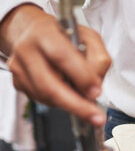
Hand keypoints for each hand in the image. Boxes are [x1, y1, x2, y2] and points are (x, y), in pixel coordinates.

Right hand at [0, 4, 110, 125]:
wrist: (32, 33)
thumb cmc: (64, 36)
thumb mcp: (88, 37)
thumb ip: (98, 57)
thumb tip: (97, 82)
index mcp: (45, 34)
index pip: (61, 56)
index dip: (80, 76)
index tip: (96, 92)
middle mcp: (27, 50)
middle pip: (49, 86)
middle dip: (76, 106)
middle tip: (96, 117)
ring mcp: (20, 68)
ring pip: (46, 97)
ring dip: (71, 106)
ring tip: (88, 109)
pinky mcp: (19, 83)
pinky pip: (43, 100)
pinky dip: (60, 103)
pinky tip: (70, 97)